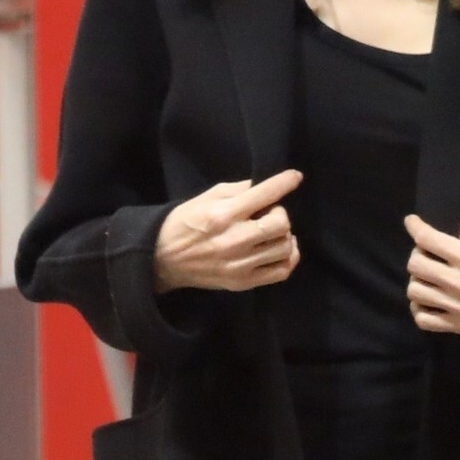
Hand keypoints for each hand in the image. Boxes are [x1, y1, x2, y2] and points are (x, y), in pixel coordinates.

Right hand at [155, 173, 301, 293]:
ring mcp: (241, 264)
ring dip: (284, 235)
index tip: (295, 177)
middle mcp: (235, 240)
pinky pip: (282, 271)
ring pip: (285, 247)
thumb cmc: (184, 223)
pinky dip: (288, 258)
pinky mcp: (244, 282)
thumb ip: (237, 191)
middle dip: (279, 213)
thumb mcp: (206, 197)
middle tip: (268, 213)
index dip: (285, 183)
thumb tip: (264, 186)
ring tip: (271, 232)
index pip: (265, 195)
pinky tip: (280, 250)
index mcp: (224, 214)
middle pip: (281, 224)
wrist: (163, 259)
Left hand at [405, 215, 459, 334]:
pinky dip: (420, 307)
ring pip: (415, 292)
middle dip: (418, 253)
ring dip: (418, 279)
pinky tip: (429, 298)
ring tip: (430, 275)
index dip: (415, 227)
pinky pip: (425, 320)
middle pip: (416, 266)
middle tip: (428, 252)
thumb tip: (442, 234)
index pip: (428, 240)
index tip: (412, 222)